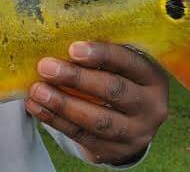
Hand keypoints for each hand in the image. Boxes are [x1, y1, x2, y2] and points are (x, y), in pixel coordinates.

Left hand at [25, 41, 167, 165]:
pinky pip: (82, 136)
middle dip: (76, 78)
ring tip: (37, 90)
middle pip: (113, 91)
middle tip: (46, 67)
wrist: (130, 125)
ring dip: (62, 104)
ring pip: (97, 120)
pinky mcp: (114, 151)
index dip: (101, 54)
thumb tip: (57, 38)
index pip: (128, 62)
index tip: (72, 48)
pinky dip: (55, 120)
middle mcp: (151, 106)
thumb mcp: (121, 67)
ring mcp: (135, 132)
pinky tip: (36, 107)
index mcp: (153, 77)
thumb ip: (100, 55)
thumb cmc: (119, 81)